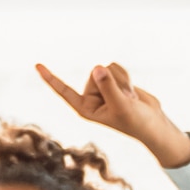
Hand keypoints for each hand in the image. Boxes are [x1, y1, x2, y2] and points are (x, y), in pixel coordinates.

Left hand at [39, 62, 189, 167]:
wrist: (153, 124)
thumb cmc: (136, 122)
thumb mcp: (121, 106)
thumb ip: (109, 86)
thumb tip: (97, 67)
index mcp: (85, 108)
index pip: (64, 91)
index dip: (51, 78)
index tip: (37, 65)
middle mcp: (91, 97)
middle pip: (94, 73)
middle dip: (113, 82)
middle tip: (124, 100)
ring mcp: (102, 88)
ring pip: (106, 68)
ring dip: (122, 80)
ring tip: (129, 98)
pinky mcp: (114, 81)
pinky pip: (116, 67)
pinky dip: (127, 77)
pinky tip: (132, 92)